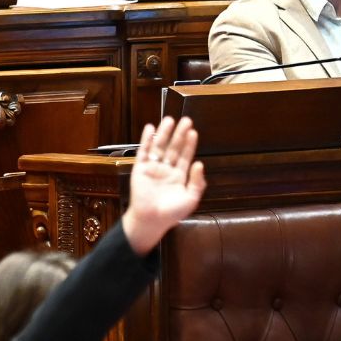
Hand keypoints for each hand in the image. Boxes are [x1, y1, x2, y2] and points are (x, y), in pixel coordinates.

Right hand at [121, 115, 204, 255]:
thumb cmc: (172, 213)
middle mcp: (167, 169)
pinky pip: (143, 151)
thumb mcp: (190, 199)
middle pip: (174, 148)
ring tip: (169, 120)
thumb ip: (197, 182)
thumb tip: (199, 163)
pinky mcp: (140, 169)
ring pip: (159, 147)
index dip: (189, 144)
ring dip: (164, 133)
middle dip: (179, 134)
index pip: (185, 156)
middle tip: (186, 120)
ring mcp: (153, 168)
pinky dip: (146, 140)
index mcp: (179, 176)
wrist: (151, 220)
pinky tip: (150, 128)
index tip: (193, 132)